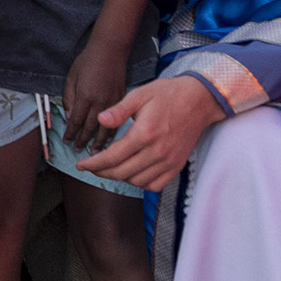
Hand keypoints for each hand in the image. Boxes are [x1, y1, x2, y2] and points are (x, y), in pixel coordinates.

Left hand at [62, 38, 133, 153]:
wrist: (110, 49)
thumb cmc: (88, 61)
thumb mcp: (72, 76)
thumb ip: (69, 98)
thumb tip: (70, 118)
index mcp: (85, 96)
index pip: (76, 121)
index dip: (70, 133)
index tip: (66, 141)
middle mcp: (100, 101)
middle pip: (90, 127)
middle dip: (83, 141)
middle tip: (78, 150)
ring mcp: (113, 102)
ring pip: (105, 128)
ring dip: (98, 142)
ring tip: (94, 154)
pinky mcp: (122, 101)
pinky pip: (118, 122)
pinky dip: (112, 133)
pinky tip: (109, 140)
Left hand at [80, 75, 219, 193]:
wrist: (200, 100)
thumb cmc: (169, 94)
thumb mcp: (140, 94)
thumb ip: (119, 110)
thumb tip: (100, 120)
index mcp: (144, 134)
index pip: (112, 157)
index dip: (93, 165)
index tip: (80, 165)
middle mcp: (156, 151)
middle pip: (121, 173)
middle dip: (101, 172)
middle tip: (91, 167)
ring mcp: (168, 161)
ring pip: (136, 182)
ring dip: (120, 178)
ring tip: (110, 168)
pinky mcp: (176, 166)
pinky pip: (154, 185)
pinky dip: (140, 183)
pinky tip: (133, 173)